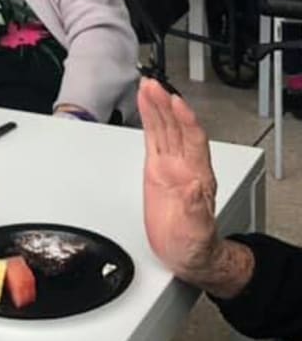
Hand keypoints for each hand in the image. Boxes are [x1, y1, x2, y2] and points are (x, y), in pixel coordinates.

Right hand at [138, 78, 220, 282]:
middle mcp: (184, 167)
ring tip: (147, 86)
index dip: (184, 120)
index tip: (174, 102)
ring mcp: (171, 166)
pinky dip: (149, 121)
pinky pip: (153, 139)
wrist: (186, 254)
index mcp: (196, 176)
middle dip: (165, 105)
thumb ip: (195, 210)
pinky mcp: (157, 169)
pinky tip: (145, 107)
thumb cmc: (193, 245)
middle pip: (176, 128)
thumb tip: (194, 187)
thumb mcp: (195, 232)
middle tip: (153, 85)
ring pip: (164, 129)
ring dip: (156, 107)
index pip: (192, 140)